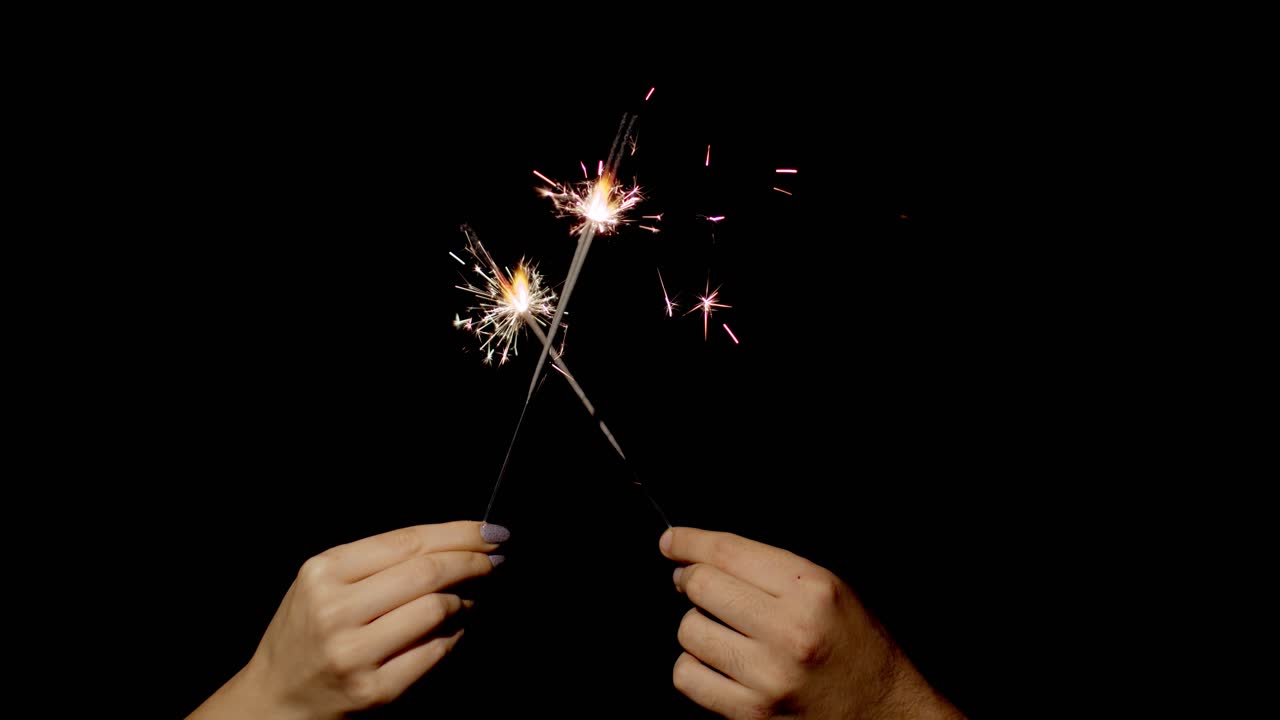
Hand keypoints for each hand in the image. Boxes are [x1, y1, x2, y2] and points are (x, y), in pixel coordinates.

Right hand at [188, 520, 507, 719]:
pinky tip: (457, 628)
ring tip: (474, 596)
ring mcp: (354, 653)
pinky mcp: (374, 689)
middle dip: (473, 561)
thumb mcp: (325, 584)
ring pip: (434, 609)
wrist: (274, 700)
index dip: (458, 533)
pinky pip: (434, 651)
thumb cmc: (308, 634)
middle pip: (426, 572)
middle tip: (498, 558)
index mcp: (324, 571)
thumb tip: (454, 545)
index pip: (407, 541)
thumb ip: (378, 563)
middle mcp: (335, 610)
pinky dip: (455, 635)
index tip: (490, 531)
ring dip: (466, 599)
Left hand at [660, 527, 962, 719]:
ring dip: (697, 625)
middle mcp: (789, 631)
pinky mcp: (752, 713)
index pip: (729, 551)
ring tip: (723, 631)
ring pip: (689, 630)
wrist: (888, 714)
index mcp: (812, 590)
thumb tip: (700, 559)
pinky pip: (688, 676)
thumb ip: (771, 571)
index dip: (690, 541)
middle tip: (695, 584)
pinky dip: (694, 666)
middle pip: (701, 586)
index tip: (671, 541)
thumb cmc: (858, 649)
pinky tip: (719, 663)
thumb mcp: (831, 591)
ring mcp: (768, 677)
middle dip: (691, 580)